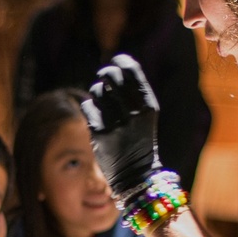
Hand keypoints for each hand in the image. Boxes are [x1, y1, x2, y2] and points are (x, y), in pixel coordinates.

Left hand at [81, 54, 161, 198]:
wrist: (136, 175)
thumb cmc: (140, 139)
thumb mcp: (145, 115)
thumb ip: (133, 92)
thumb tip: (114, 67)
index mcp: (149, 106)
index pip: (132, 71)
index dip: (121, 61)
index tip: (116, 61)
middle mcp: (134, 114)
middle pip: (112, 76)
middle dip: (106, 73)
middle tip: (104, 77)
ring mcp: (116, 124)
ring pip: (98, 91)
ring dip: (98, 92)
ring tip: (103, 101)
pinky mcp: (99, 134)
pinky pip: (88, 106)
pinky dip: (90, 106)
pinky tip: (96, 114)